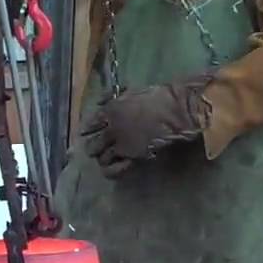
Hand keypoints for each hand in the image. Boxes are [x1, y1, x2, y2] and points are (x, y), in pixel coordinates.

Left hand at [80, 74, 212, 177]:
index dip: (89, 130)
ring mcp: (119, 143)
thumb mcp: (130, 92)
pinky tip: (123, 164)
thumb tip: (100, 103)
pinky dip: (115, 169)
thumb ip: (112, 98)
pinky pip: (113, 168)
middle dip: (95, 147)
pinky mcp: (130, 155)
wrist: (174, 111)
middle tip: (103, 148)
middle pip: (92, 145)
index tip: (90, 133)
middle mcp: (110, 128)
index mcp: (109, 110)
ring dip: (106, 159)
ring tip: (113, 158)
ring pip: (101, 158)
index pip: (90, 125)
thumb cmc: (157, 98)